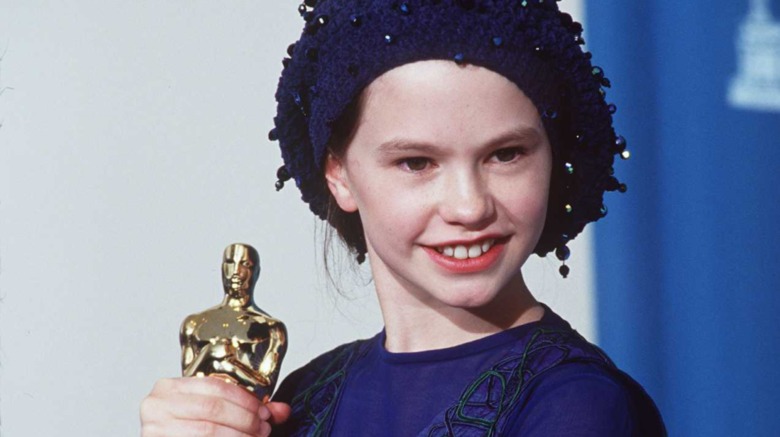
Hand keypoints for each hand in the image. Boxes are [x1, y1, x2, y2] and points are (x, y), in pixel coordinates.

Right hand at [140, 377, 290, 436]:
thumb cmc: (184, 431)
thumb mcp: (212, 413)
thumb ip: (245, 409)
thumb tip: (283, 410)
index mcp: (169, 388)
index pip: (216, 387)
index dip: (246, 400)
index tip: (265, 412)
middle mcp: (156, 405)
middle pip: (213, 408)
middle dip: (245, 419)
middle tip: (264, 428)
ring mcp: (154, 430)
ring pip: (208, 431)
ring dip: (239, 436)